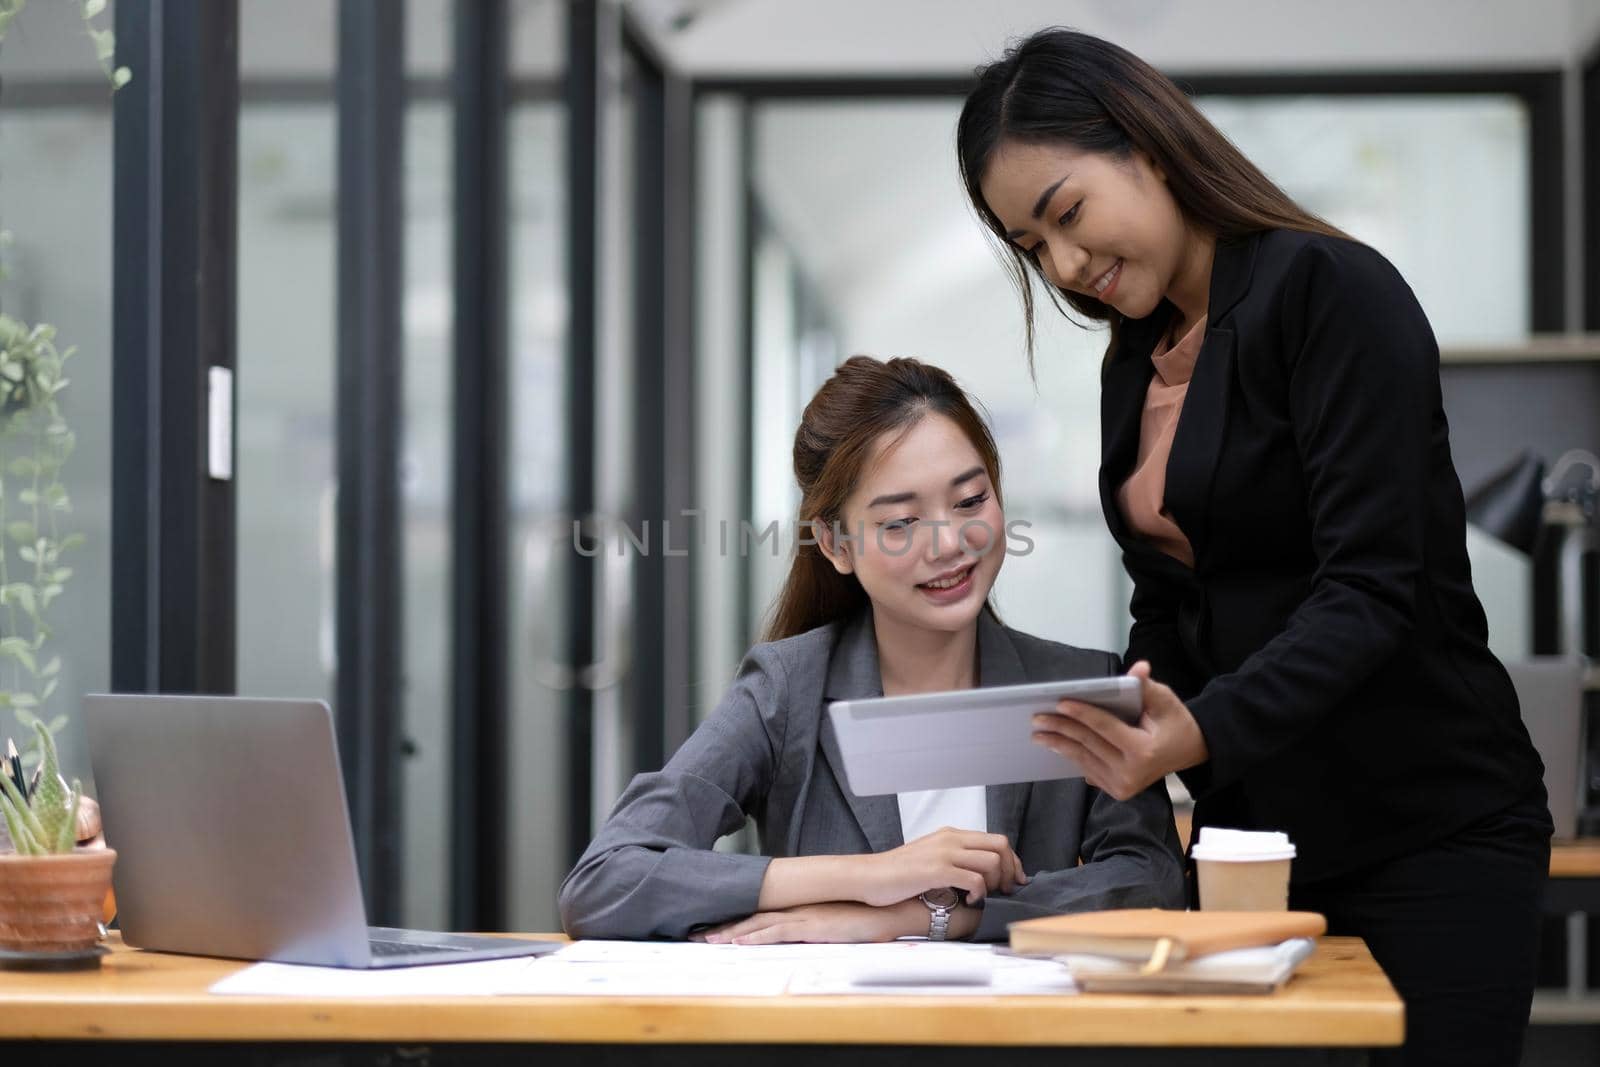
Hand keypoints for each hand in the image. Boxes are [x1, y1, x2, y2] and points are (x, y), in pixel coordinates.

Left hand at [692, 900, 923, 944]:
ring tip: (707, 940)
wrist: (891, 908)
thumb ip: (817, 924)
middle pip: (753, 917)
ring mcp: (804, 915)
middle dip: (724, 927)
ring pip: (759, 924)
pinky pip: (779, 931)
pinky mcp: (814, 926)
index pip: (762, 914)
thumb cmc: (869, 916)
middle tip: (696, 935)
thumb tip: (804, 932)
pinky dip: (757, 936)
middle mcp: (798, 908)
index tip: (714, 928)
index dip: (736, 920)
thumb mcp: (836, 922)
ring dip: (732, 933)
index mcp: (802, 907)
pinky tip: (740, 941)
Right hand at [857, 827, 1025, 906]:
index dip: (1012, 861)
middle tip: (1005, 890)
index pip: (996, 839)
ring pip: (992, 861)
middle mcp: (950, 839)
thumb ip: (952, 859)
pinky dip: (980, 892)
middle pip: (1000, 845)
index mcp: (950, 835)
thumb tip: (977, 874)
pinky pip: (975, 879)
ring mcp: (944, 853)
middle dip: (1011, 870)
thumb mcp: (929, 857)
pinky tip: (970, 900)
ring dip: (996, 883)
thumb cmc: (895, 873)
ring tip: (984, 896)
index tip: (1014, 880)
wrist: (868, 876)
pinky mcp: (937, 870)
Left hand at [1031, 661, 1208, 800]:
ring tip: (1038, 733)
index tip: (1060, 702)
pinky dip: (1071, 755)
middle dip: (1061, 728)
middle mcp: (1131, 773)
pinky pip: (1088, 769)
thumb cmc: (1174, 722)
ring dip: (1059, 744)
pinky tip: (1055, 744)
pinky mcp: (1117, 791)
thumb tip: (1138, 667)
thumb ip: (1146, 686)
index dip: (1082, 713)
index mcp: (1143, 751)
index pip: (1104, 728)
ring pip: (1084, 759)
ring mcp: (1123, 786)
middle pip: (1088, 744)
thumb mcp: (1165, 700)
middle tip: (1037, 717)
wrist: (1189, 751)